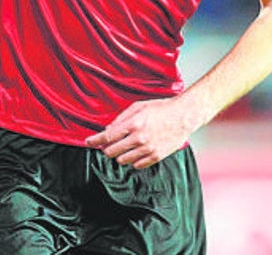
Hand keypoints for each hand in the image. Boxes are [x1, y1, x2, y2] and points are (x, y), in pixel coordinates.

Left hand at [84, 97, 198, 168]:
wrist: (183, 116)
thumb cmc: (160, 108)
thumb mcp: (138, 107)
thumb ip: (121, 119)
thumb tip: (107, 130)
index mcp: (133, 124)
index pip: (107, 137)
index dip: (94, 141)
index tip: (87, 142)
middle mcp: (139, 139)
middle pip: (112, 152)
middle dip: (106, 148)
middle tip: (108, 144)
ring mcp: (148, 150)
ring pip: (123, 160)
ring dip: (119, 154)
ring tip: (124, 146)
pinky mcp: (156, 157)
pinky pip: (137, 165)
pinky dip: (132, 160)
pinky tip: (135, 151)